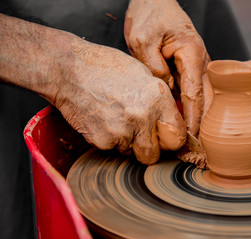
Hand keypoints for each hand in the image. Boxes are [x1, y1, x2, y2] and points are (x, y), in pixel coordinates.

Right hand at [51, 38, 186, 163]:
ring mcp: (121, 132)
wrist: (68, 70)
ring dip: (129, 143)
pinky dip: (110, 139)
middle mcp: (143, 117)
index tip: (165, 137)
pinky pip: (113, 148)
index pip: (177, 138)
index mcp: (158, 98)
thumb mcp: (142, 74)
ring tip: (117, 119)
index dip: (171, 139)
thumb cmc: (105, 67)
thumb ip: (160, 100)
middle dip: (149, 148)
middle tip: (141, 133)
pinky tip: (104, 120)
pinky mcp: (102, 141)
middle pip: (154, 155)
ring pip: (133, 153)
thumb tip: (172, 120)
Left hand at [124, 0, 212, 135]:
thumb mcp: (143, 40)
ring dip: (199, 120)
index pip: (195, 94)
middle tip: (195, 150)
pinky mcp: (188, 69)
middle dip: (201, 126)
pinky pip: (193, 93)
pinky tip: (185, 125)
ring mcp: (196, 66)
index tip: (191, 141)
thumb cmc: (149, 17)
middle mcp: (200, 62)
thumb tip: (165, 92)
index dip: (193, 120)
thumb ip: (155, 68)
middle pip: (206, 100)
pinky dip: (191, 110)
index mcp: (193, 54)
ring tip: (192, 144)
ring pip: (203, 99)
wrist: (154, 2)